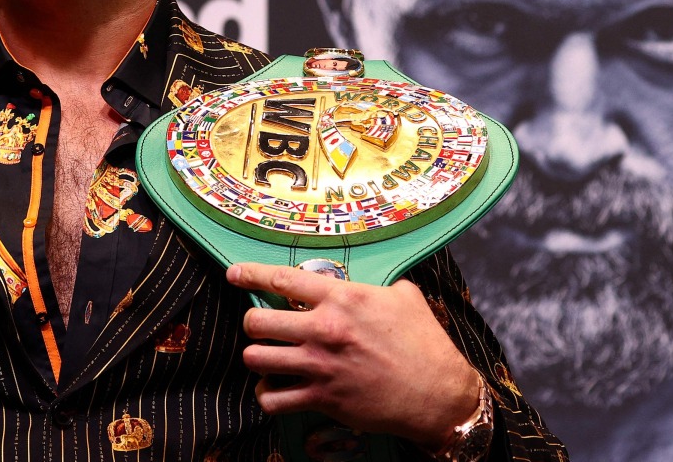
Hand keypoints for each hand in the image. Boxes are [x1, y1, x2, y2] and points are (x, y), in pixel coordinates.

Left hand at [226, 262, 478, 446]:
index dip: (250, 274)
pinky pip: (273, 399)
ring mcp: (320, 367)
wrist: (438, 393)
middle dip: (252, 322)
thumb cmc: (424, 342)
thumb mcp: (404, 297)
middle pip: (257, 322)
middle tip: (260, 325)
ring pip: (256, 359)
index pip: (282, 280)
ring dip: (256, 357)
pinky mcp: (322, 399)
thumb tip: (364, 282)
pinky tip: (275, 389)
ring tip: (266, 356)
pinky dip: (268, 395)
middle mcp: (324, 330)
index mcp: (342, 298)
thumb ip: (374, 286)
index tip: (233, 274)